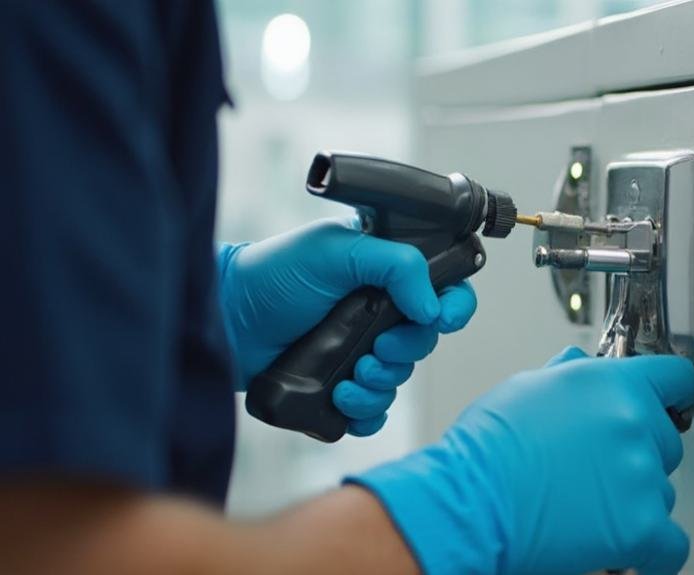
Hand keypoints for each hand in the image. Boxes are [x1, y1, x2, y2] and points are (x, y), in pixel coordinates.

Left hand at [218, 218, 476, 435]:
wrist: (225, 317)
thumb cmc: (274, 274)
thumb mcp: (338, 250)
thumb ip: (396, 264)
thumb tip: (432, 305)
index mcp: (386, 276)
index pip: (443, 290)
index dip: (452, 307)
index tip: (438, 318)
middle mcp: (378, 313)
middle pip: (424, 342)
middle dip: (405, 351)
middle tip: (376, 346)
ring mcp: (358, 351)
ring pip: (398, 379)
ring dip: (381, 385)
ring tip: (350, 377)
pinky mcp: (338, 386)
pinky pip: (372, 412)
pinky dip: (366, 413)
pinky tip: (343, 399)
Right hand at [348, 346, 693, 574]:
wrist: (472, 502)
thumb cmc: (487, 449)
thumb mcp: (526, 387)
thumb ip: (570, 376)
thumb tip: (581, 368)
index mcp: (611, 383)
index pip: (674, 378)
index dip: (673, 393)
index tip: (673, 403)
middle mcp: (633, 422)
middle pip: (666, 440)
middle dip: (638, 454)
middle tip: (595, 468)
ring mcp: (641, 475)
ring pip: (662, 490)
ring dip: (635, 500)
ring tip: (587, 504)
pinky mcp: (640, 526)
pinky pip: (671, 544)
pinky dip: (654, 550)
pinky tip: (632, 549)